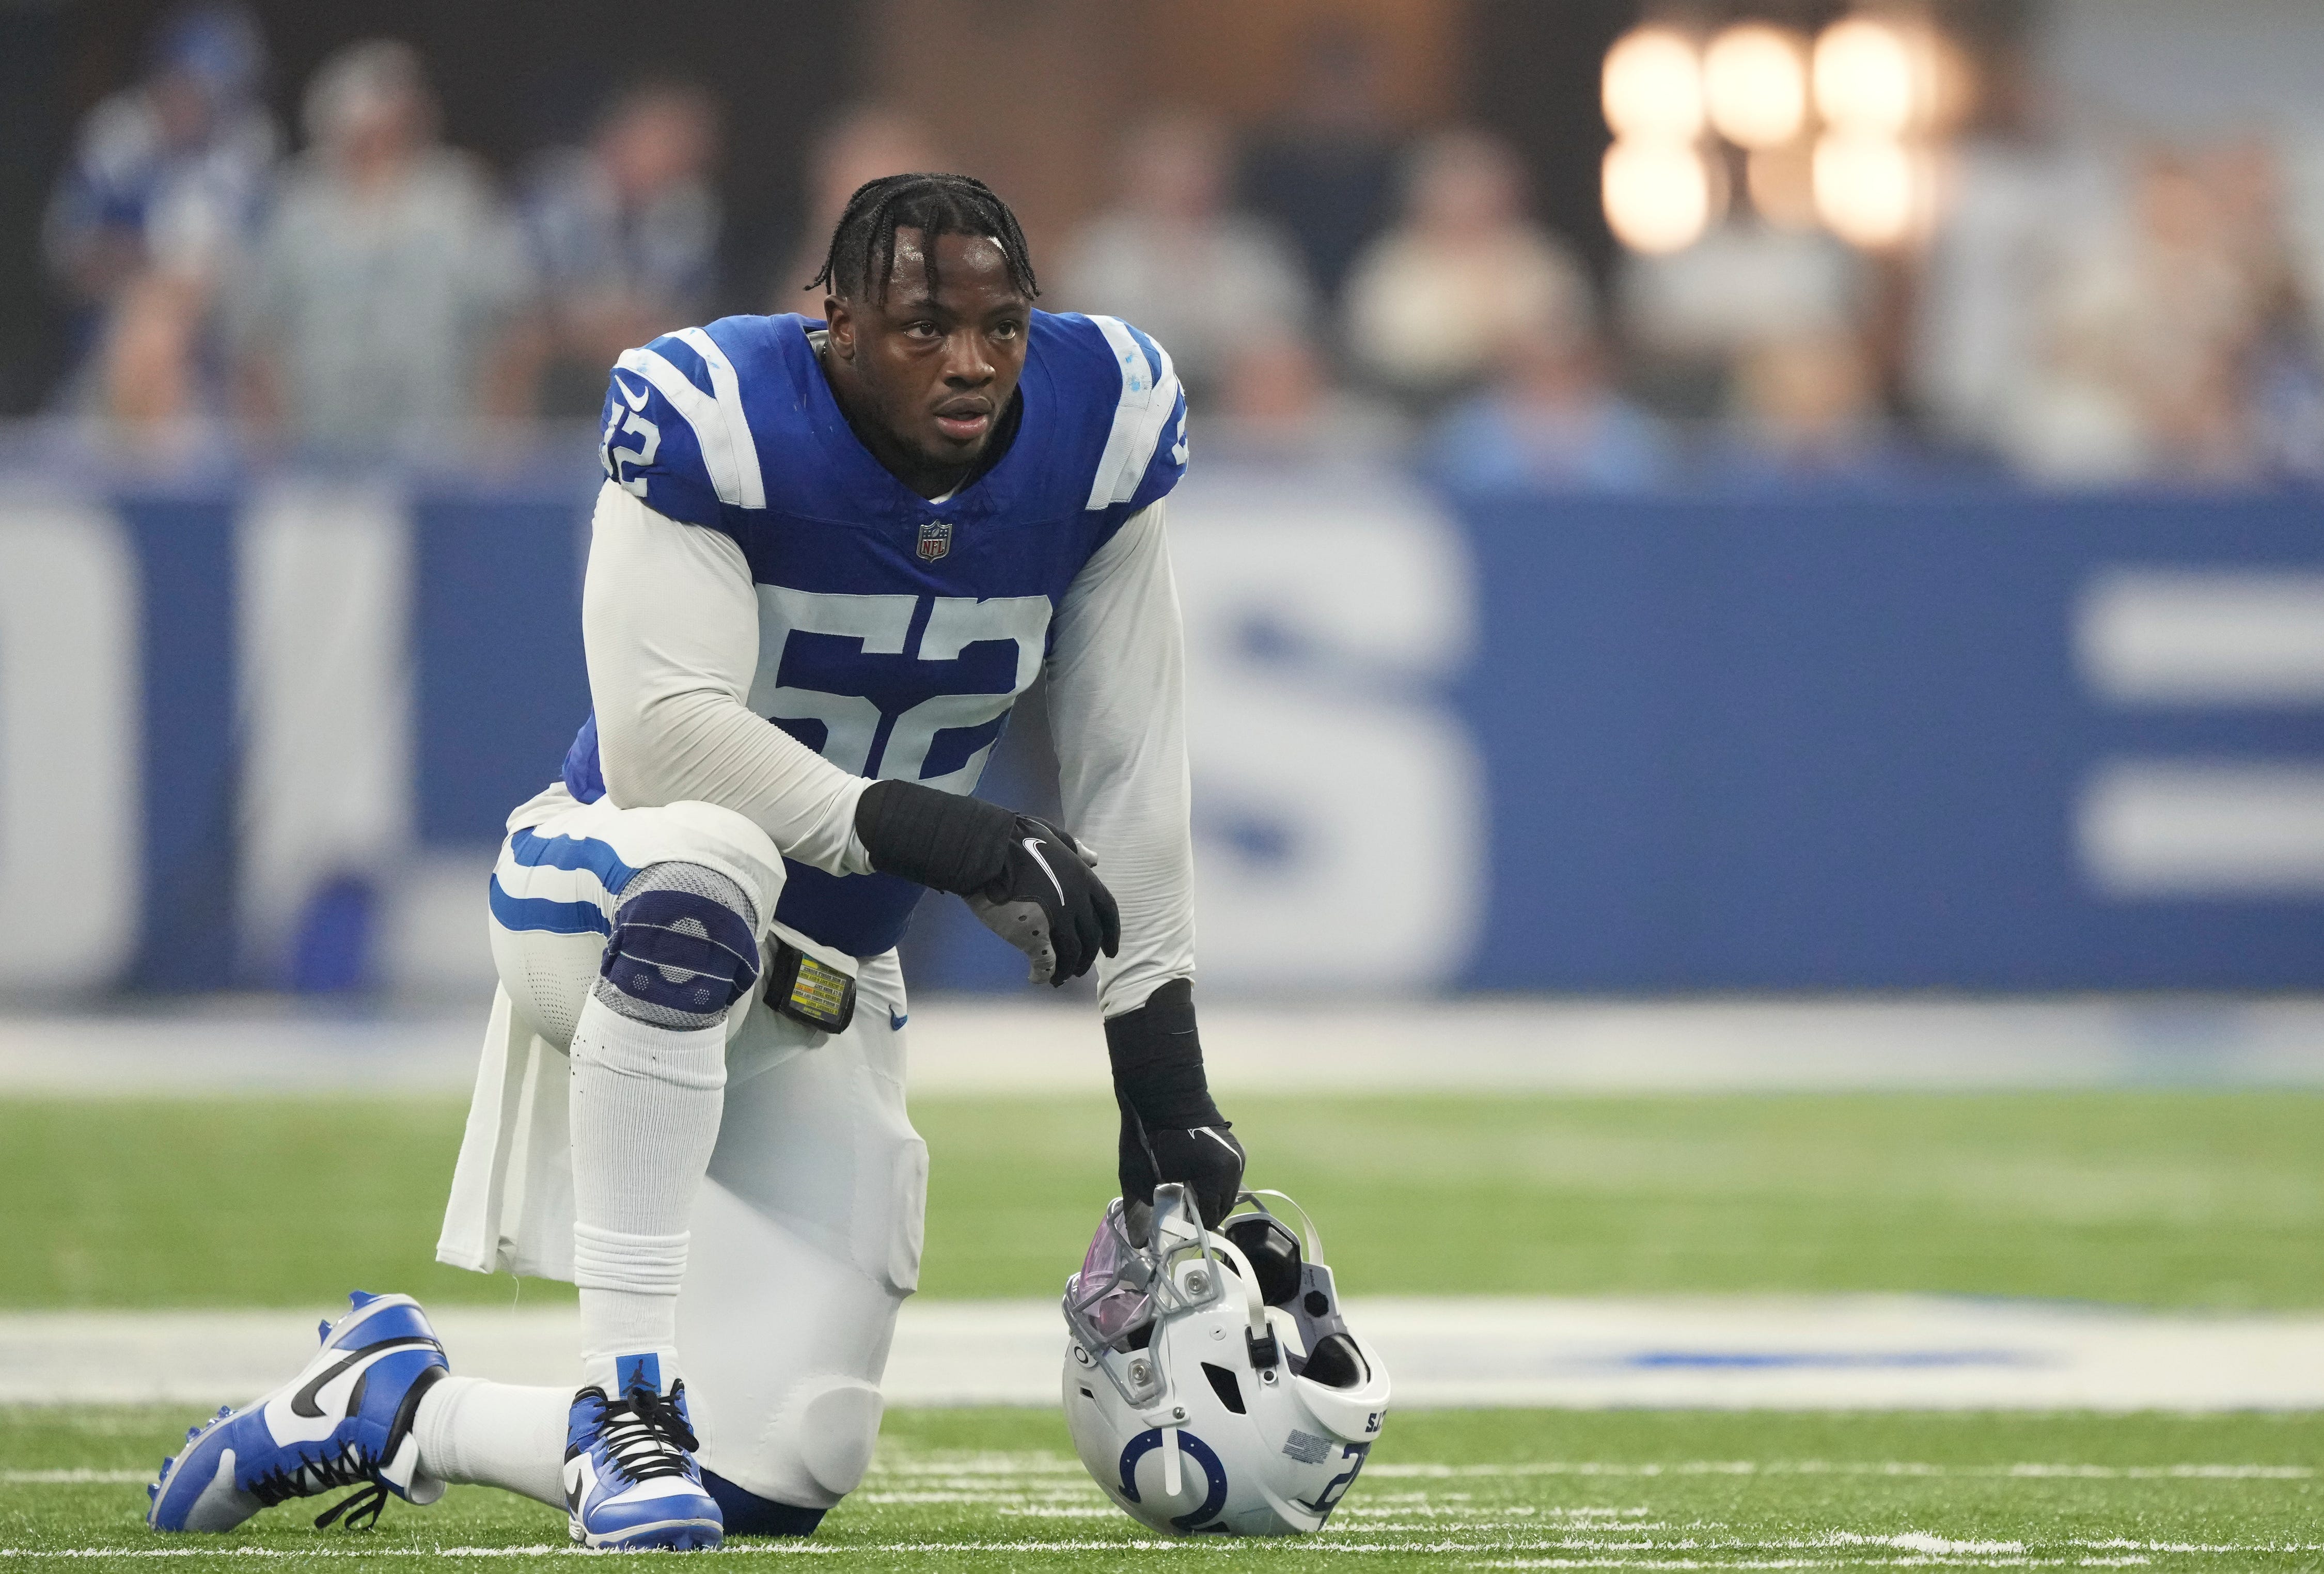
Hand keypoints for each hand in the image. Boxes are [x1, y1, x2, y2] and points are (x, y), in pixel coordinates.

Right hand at [966, 816, 1120, 985]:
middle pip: (1091, 937)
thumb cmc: (1016, 838)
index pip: (1108, 911)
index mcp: (1083, 877)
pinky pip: (1046, 962)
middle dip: (1088, 956)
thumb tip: (1094, 858)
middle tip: (1081, 969)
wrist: (987, 849)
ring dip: (1068, 970)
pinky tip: (1036, 979)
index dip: (1112, 933)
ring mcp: (1057, 919)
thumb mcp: (1054, 837)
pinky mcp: (1033, 934)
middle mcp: (1077, 900)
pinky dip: (1044, 975)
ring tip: (1058, 978)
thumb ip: (1075, 850)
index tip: (1111, 950)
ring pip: (1072, 954)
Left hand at [1119, 1112, 1244, 1239]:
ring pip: (1227, 1194)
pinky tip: (1195, 1182)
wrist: (1162, 1093)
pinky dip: (1215, 1186)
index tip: (1175, 1227)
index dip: (1190, 1225)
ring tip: (1186, 1197)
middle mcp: (1233, 1168)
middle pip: (1221, 1207)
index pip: (1208, 1216)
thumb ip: (1140, 1211)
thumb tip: (1139, 1244)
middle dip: (1201, 1214)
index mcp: (1215, 1176)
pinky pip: (1229, 1179)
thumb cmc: (1148, 1135)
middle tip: (1180, 1215)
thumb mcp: (1139, 1176)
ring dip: (1209, 1200)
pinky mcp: (1236, 1149)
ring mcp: (1238, 1157)